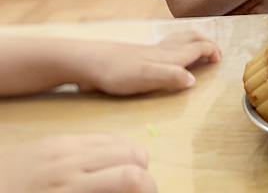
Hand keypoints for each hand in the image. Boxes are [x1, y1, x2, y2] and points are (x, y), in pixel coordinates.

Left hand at [0, 134, 154, 192]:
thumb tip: (126, 190)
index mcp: (69, 189)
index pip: (129, 178)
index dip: (150, 188)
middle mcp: (71, 163)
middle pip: (134, 156)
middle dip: (145, 176)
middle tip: (137, 192)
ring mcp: (64, 147)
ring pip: (123, 143)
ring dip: (132, 161)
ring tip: (123, 179)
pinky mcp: (59, 139)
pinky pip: (102, 138)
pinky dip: (114, 152)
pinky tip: (104, 168)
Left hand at [77, 32, 221, 95]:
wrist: (88, 62)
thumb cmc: (117, 71)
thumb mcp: (146, 77)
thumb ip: (171, 77)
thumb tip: (194, 80)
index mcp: (168, 56)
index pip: (197, 48)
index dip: (211, 51)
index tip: (220, 59)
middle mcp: (162, 50)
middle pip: (190, 39)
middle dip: (205, 42)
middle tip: (215, 51)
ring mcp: (150, 51)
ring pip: (178, 40)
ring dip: (193, 40)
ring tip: (199, 46)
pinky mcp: (139, 55)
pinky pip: (167, 45)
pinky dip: (177, 45)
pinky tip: (168, 53)